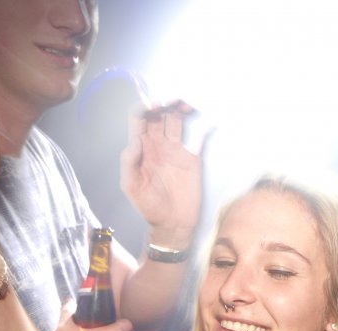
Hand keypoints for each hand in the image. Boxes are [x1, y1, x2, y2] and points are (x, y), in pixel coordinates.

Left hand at [119, 100, 204, 249]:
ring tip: (187, 104)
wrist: (172, 224)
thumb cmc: (148, 206)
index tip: (156, 105)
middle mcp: (157, 143)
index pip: (139, 118)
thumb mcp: (132, 187)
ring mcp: (175, 148)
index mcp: (140, 147)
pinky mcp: (192, 156)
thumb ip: (129, 163)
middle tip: (174, 99)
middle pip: (159, 114)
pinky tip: (208, 119)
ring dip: (181, 107)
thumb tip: (134, 141)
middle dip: (165, 101)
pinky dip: (204, 125)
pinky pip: (198, 136)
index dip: (146, 107)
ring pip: (176, 119)